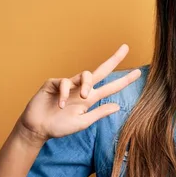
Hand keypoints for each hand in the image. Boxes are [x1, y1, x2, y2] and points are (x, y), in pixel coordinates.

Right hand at [16, 44, 140, 143]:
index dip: (124, 80)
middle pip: (101, 71)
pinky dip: (65, 94)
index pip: (111, 88)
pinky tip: (60, 105)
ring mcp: (68, 85)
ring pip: (85, 74)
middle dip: (114, 59)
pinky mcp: (54, 83)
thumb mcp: (82, 122)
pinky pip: (65, 82)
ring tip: (84, 97)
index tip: (138, 72)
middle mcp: (81, 89)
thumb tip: (118, 106)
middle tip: (126, 47)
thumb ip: (99, 113)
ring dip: (88, 84)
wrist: (37, 129)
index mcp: (90, 99)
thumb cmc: (59, 127)